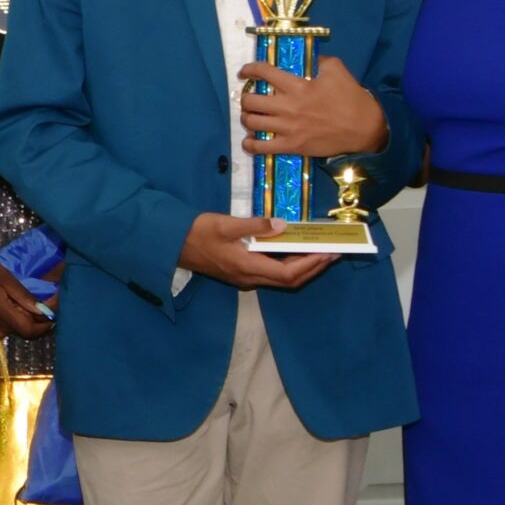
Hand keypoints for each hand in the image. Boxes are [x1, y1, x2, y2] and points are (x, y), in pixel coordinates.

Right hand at [0, 223, 50, 340]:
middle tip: (43, 305)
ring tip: (27, 306)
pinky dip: (9, 322)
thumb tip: (42, 310)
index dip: (44, 326)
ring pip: (9, 332)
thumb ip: (22, 296)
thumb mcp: (3, 277)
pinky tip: (10, 307)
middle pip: (20, 333)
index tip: (53, 314)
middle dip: (35, 323)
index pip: (28, 331)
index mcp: (0, 313)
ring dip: (21, 323)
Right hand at [177, 214, 330, 289]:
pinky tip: (294, 249)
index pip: (288, 273)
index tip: (327, 252)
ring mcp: (245, 277)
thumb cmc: (197, 232)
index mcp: (247, 267)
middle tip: (332, 252)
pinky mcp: (241, 272)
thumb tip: (282, 225)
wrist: (172, 244)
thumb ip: (255, 225)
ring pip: (282, 277)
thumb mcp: (225, 224)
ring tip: (319, 251)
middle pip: (290, 280)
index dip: (311, 265)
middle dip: (314, 267)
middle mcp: (249, 278)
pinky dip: (288, 263)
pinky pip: (272, 272)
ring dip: (303, 267)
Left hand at [238, 56, 386, 157]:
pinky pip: (262, 147)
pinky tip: (249, 141)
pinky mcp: (292, 146)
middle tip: (250, 98)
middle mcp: (288, 106)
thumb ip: (318, 61)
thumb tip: (307, 59)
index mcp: (297, 85)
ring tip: (251, 116)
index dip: (249, 70)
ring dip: (246, 118)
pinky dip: (250, 144)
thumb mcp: (336, 69)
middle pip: (251, 100)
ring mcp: (288, 128)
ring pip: (252, 122)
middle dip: (245, 98)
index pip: (263, 72)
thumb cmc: (350, 98)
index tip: (244, 73)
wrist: (364, 128)